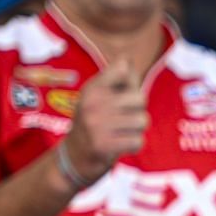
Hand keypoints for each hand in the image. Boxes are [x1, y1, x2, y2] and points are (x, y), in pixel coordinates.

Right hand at [63, 58, 147, 179]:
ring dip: (136, 131)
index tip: (118, 97)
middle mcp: (91, 103)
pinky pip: (138, 141)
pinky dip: (133, 145)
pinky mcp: (102, 145)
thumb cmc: (94, 123)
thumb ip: (118, 78)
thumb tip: (128, 58)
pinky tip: (119, 145)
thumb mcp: (99, 97)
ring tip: (119, 133)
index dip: (130, 85)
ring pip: (143, 121)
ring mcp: (95, 125)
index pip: (124, 71)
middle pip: (140, 99)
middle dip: (137, 111)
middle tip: (120, 121)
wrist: (73, 157)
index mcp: (92, 89)